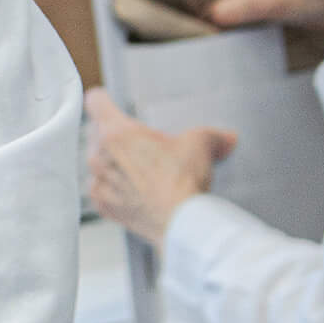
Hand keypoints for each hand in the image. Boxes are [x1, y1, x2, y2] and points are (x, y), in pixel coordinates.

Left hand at [84, 87, 235, 248]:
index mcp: (117, 132)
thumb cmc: (183, 180)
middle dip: (114, 134)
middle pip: (96, 132)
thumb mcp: (201, 145)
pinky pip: (100, 187)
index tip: (107, 102)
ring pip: (96, 161)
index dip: (102, 99)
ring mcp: (98, 181)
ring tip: (139, 167)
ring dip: (111, 161)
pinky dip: (112, 186)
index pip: (95, 101)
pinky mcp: (102, 204)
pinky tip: (133, 188)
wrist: (179, 223)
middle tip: (139, 142)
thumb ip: (212, 135)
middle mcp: (99, 155)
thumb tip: (228, 138)